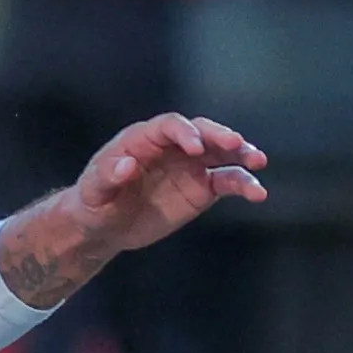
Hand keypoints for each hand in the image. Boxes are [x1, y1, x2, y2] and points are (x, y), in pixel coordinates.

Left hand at [0, 115, 267, 308]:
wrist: (105, 225)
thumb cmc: (95, 202)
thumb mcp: (94, 190)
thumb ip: (108, 176)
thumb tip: (126, 165)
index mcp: (144, 139)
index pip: (170, 126)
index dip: (184, 133)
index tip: (195, 148)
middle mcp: (172, 146)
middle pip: (202, 131)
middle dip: (219, 136)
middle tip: (234, 145)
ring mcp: (190, 165)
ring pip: (222, 154)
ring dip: (242, 155)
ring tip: (257, 162)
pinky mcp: (202, 188)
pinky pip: (228, 182)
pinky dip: (244, 185)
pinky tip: (258, 194)